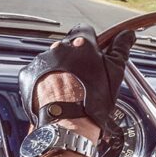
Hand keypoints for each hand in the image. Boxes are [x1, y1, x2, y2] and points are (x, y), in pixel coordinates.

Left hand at [19, 24, 135, 136]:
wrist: (68, 124)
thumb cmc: (92, 101)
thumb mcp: (115, 72)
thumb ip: (121, 49)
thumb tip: (127, 36)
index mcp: (81, 44)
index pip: (86, 31)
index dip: (92, 43)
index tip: (94, 52)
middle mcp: (59, 49)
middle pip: (68, 47)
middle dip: (75, 57)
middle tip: (84, 76)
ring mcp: (42, 62)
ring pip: (52, 60)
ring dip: (60, 69)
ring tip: (70, 89)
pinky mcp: (28, 76)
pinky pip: (37, 73)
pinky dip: (44, 80)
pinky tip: (55, 93)